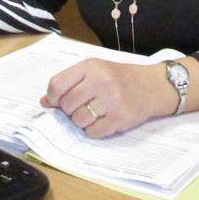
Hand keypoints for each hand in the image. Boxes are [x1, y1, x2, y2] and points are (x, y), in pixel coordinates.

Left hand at [39, 59, 178, 137]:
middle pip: (67, 105)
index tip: (56, 102)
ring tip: (95, 113)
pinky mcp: (120, 118)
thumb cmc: (120, 78)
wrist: (153, 85)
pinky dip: (94, 130)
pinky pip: (93, 132)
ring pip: (78, 121)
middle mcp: (100, 81)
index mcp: (91, 67)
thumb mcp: (95, 71)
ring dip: (82, 121)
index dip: (53, 97)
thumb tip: (45, 102)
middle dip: (70, 110)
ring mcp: (111, 100)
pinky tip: (104, 120)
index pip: (57, 84)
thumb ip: (69, 83)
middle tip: (82, 106)